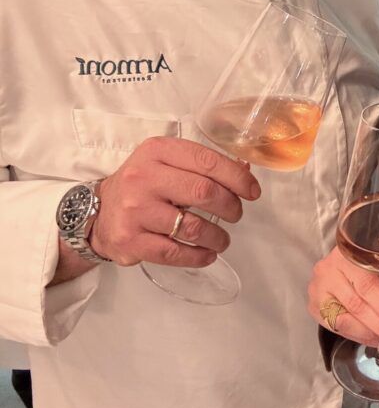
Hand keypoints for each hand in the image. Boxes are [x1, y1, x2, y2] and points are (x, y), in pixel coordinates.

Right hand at [90, 137, 260, 267]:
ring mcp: (136, 211)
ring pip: (193, 227)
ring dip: (217, 236)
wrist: (98, 213)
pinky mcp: (131, 241)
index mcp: (157, 151)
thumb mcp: (165, 162)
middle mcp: (143, 178)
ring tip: (222, 239)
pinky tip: (207, 254)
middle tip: (236, 214)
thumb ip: (202, 165)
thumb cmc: (141, 185)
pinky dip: (199, 256)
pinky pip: (175, 253)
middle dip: (230, 206)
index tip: (252, 191)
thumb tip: (245, 173)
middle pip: (204, 192)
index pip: (207, 161)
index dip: (237, 177)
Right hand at [308, 246, 378, 348]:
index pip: (367, 286)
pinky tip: (375, 340)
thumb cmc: (362, 263)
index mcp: (345, 256)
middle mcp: (327, 272)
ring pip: (344, 321)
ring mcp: (316, 291)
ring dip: (371, 335)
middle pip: (356, 306)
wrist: (339, 261)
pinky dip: (359, 336)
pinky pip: (337, 329)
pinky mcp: (314, 307)